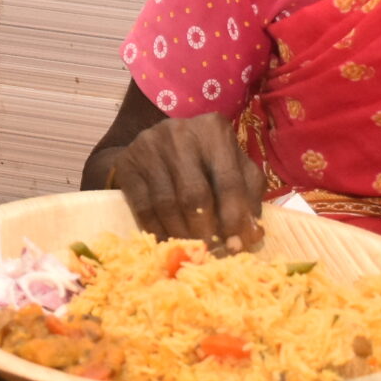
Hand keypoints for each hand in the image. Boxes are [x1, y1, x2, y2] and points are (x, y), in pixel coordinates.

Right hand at [108, 111, 265, 250]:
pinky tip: (168, 240)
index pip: (229, 181)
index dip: (234, 218)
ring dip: (181, 234)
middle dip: (205, 230)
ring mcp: (150, 146)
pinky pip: (143, 206)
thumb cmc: (203, 162)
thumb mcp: (231, 169)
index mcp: (214, 130)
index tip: (236, 246)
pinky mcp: (128, 163)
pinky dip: (158, 230)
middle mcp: (181, 132)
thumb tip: (252, 234)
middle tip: (210, 250)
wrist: (154, 148)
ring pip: (167, 203)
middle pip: (195, 194)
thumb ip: (247, 197)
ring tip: (190, 247)